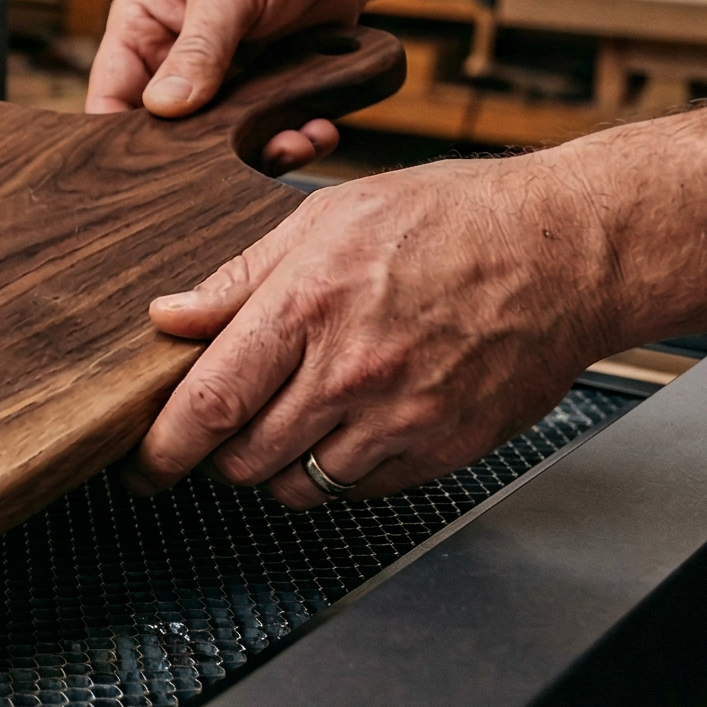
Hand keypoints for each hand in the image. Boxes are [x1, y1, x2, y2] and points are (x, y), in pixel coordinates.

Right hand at [86, 0, 375, 171]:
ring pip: (219, 140)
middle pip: (165, 129)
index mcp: (143, 24)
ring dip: (254, 149)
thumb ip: (198, 48)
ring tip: (291, 143)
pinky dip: (292, 138)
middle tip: (229, 162)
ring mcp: (221, 79)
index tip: (142, 169)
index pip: (110, 92)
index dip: (116, 135)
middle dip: (198, 153)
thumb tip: (163, 107)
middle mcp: (174, 57)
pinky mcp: (265, 92)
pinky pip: (268, 131)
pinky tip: (314, 129)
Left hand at [123, 151, 620, 508]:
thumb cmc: (453, 219)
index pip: (208, 404)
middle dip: (211, 458)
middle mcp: (351, 372)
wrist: (568, 250)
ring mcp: (401, 419)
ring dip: (273, 467)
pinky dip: (336, 471)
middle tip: (211, 437)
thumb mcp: (328, 218)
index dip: (160, 448)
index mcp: (308, 306)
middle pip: (242, 459)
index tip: (139, 464)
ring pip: (298, 485)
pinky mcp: (442, 449)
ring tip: (282, 425)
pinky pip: (360, 489)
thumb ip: (240, 277)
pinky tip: (344, 427)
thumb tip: (169, 316)